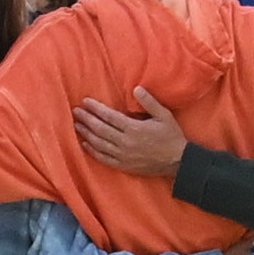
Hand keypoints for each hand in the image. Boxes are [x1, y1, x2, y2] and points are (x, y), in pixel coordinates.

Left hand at [70, 89, 196, 182]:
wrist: (178, 161)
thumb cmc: (171, 136)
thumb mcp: (164, 116)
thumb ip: (149, 102)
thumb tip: (136, 89)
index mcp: (134, 128)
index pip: (109, 116)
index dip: (96, 108)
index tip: (85, 102)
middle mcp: (125, 142)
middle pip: (100, 129)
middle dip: (86, 119)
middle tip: (75, 112)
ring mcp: (123, 156)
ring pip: (99, 144)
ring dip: (86, 134)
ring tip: (77, 125)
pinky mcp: (124, 166)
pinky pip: (103, 158)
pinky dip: (92, 151)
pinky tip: (85, 144)